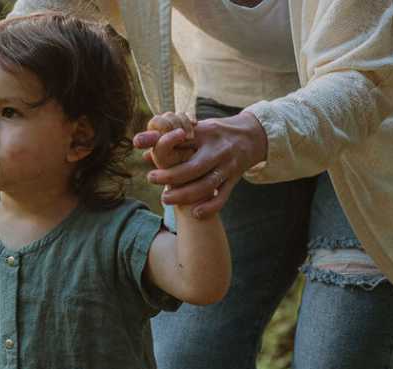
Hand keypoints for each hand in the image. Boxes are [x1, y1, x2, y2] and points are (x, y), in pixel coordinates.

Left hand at [134, 111, 267, 217]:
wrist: (251, 137)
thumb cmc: (216, 133)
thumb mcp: (197, 129)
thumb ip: (170, 137)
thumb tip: (141, 145)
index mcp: (208, 135)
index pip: (185, 143)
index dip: (166, 151)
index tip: (148, 160)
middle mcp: (219, 152)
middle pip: (194, 168)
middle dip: (171, 177)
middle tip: (151, 179)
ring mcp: (228, 167)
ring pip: (206, 186)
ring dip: (185, 195)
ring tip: (165, 199)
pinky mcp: (234, 181)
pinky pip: (223, 197)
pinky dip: (210, 207)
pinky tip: (195, 214)